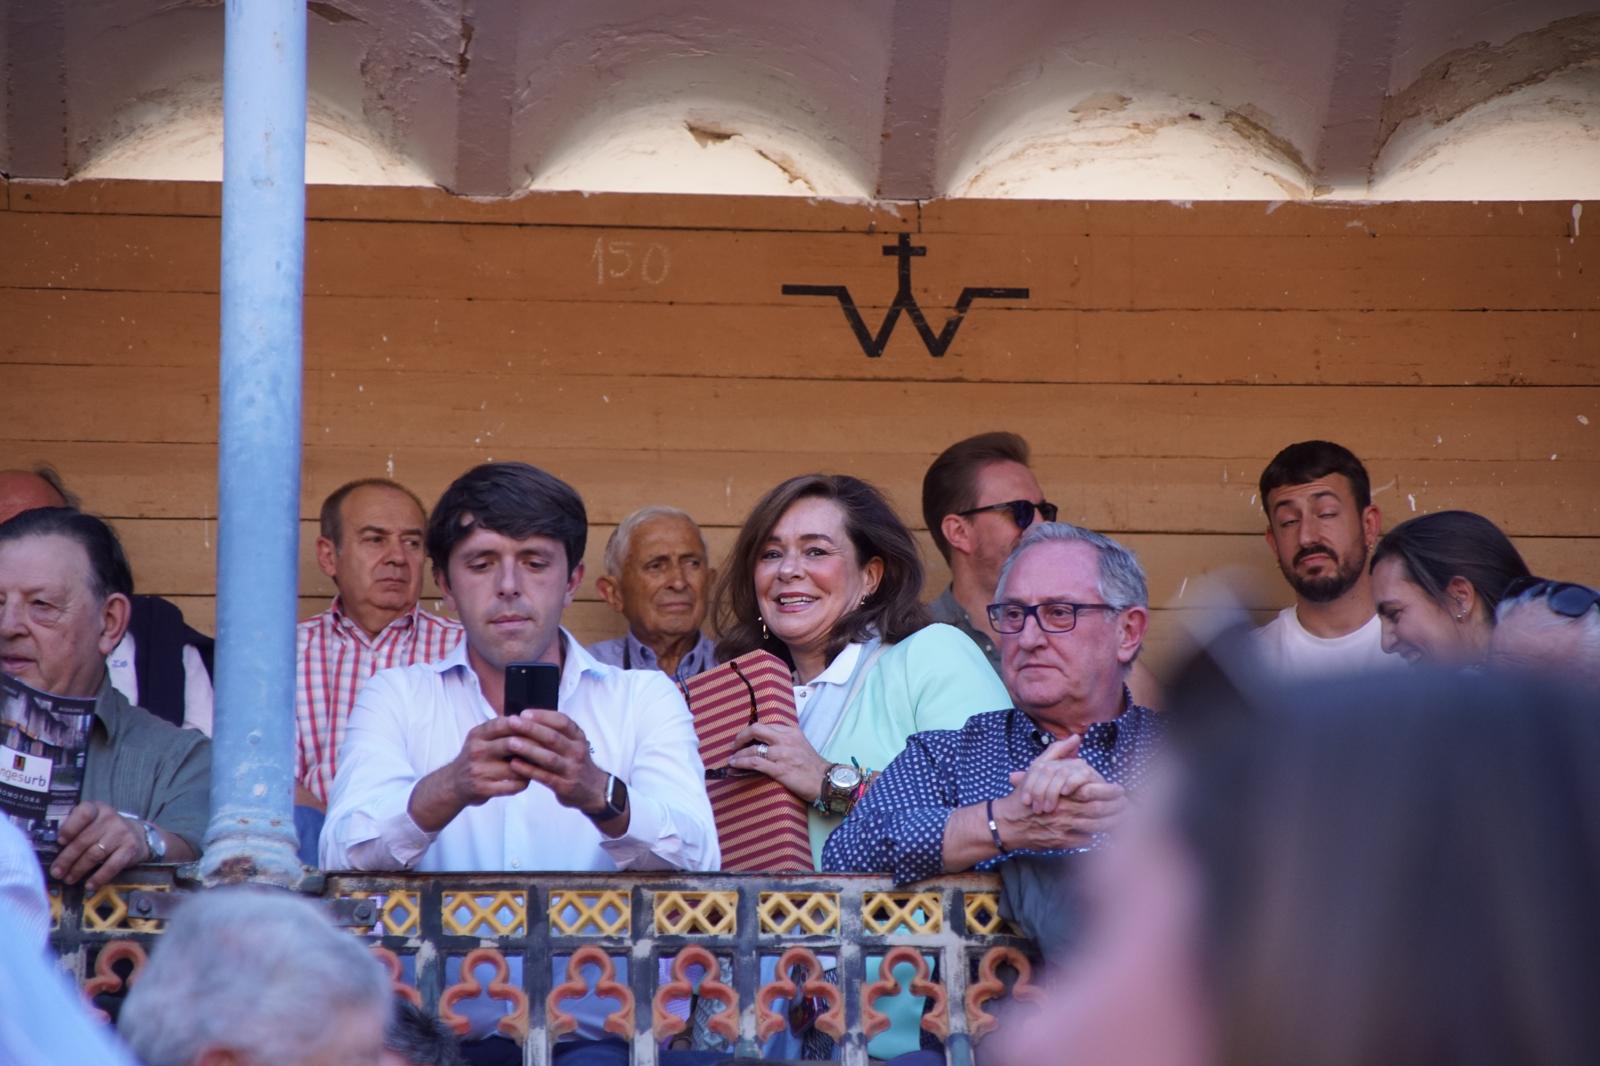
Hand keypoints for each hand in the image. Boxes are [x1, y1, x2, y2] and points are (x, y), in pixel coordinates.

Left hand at [50, 802, 147, 891]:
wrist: (136, 835)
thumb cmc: (103, 830)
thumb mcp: (90, 822)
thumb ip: (73, 828)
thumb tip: (48, 845)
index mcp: (96, 808)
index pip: (83, 813)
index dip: (70, 828)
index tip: (59, 842)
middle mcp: (110, 817)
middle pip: (84, 840)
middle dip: (67, 859)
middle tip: (56, 872)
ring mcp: (122, 832)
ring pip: (94, 854)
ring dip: (78, 870)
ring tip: (69, 879)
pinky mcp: (130, 848)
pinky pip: (112, 866)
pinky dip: (99, 877)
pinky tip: (89, 885)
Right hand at [439, 715, 543, 811]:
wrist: (453, 784)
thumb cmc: (477, 758)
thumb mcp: (482, 738)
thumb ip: (502, 730)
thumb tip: (534, 720)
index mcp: (478, 734)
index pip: (504, 724)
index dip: (525, 725)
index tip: (542, 727)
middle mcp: (477, 750)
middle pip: (512, 744)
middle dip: (532, 746)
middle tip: (549, 748)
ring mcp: (479, 770)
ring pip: (516, 768)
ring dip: (530, 768)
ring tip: (538, 766)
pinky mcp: (483, 788)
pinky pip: (513, 785)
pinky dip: (523, 783)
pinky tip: (525, 780)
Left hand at [505, 709, 610, 814]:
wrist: (593, 790)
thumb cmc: (574, 762)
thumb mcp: (572, 744)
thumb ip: (554, 732)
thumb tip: (525, 718)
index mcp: (578, 737)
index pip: (562, 722)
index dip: (543, 716)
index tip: (524, 713)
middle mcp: (577, 751)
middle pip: (554, 738)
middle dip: (531, 729)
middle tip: (512, 722)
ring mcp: (571, 769)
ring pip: (549, 758)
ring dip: (529, 749)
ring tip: (510, 742)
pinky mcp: (565, 786)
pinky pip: (544, 777)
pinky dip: (529, 770)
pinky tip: (514, 764)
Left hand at [727, 720, 829, 801]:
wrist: (825, 781)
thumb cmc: (812, 766)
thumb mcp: (800, 744)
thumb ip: (785, 739)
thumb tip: (764, 743)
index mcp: (791, 731)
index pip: (765, 725)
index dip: (751, 732)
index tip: (744, 738)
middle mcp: (785, 740)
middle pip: (756, 730)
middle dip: (741, 737)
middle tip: (734, 745)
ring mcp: (782, 754)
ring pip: (753, 748)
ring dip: (738, 754)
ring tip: (731, 759)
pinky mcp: (779, 770)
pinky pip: (755, 763)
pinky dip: (742, 763)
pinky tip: (735, 765)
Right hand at [996, 741, 1126, 850]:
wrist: (1007, 822)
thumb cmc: (1024, 795)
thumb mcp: (1037, 768)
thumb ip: (1057, 751)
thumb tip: (1075, 738)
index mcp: (1061, 791)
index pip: (1092, 791)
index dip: (1109, 791)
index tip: (1120, 790)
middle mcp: (1064, 810)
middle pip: (1097, 810)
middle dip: (1115, 809)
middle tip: (1127, 806)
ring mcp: (1063, 827)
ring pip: (1094, 827)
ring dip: (1110, 824)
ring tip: (1121, 819)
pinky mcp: (1061, 842)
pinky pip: (1084, 840)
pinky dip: (1093, 837)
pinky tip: (1098, 832)